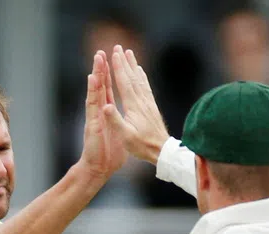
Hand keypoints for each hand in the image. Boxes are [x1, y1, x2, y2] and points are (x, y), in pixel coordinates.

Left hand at [77, 50, 127, 182]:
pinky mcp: (111, 121)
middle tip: (101, 53)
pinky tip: (115, 82)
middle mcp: (98, 112)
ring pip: (105, 91)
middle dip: (101, 70)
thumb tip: (103, 105)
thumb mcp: (98, 136)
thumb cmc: (97, 154)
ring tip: (107, 61)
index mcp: (96, 114)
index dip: (98, 75)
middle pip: (99, 86)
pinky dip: (112, 90)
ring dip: (105, 76)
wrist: (98, 168)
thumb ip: (100, 120)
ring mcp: (104, 115)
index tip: (99, 60)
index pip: (97, 90)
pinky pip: (111, 101)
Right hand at [107, 45, 169, 164]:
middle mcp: (141, 101)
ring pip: (139, 80)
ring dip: (133, 65)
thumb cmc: (142, 146)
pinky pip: (146, 87)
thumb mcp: (125, 136)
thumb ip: (115, 121)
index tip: (114, 53)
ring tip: (129, 53)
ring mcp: (148, 103)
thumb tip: (106, 106)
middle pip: (132, 77)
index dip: (119, 67)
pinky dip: (142, 76)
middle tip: (119, 47)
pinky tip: (141, 71)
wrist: (163, 151)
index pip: (124, 82)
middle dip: (124, 61)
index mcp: (133, 107)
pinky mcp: (152, 107)